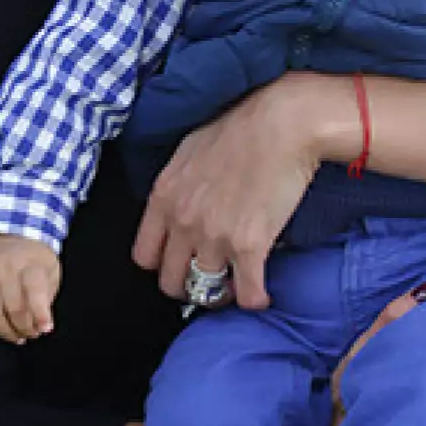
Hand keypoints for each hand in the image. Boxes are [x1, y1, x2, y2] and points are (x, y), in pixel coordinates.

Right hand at [0, 235, 60, 343]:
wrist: (14, 236)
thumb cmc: (35, 260)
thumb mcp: (51, 273)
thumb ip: (46, 300)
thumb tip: (41, 326)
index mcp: (30, 264)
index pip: (34, 290)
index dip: (40, 314)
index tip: (46, 328)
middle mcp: (5, 268)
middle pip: (12, 306)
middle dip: (24, 327)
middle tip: (32, 333)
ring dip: (4, 331)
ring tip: (16, 336)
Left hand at [133, 79, 322, 310]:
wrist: (281, 125)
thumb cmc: (240, 129)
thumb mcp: (188, 151)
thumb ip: (177, 185)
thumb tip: (178, 203)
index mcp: (164, 197)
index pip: (144, 255)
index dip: (162, 264)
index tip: (178, 263)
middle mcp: (183, 222)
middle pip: (170, 282)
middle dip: (187, 286)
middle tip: (206, 281)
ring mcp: (214, 237)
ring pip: (206, 292)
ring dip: (221, 295)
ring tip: (235, 287)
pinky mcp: (249, 246)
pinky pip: (247, 293)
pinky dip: (254, 299)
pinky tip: (260, 296)